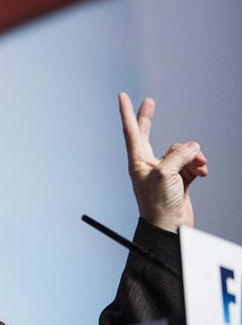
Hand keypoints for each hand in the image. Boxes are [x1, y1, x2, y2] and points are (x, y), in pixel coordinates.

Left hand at [119, 92, 207, 232]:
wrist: (169, 229)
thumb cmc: (159, 204)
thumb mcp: (166, 174)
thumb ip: (179, 155)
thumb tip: (193, 146)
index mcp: (137, 161)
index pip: (131, 130)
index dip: (127, 112)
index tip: (122, 96)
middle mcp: (148, 164)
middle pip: (148, 134)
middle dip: (149, 118)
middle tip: (149, 101)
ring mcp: (163, 172)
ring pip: (180, 151)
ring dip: (192, 156)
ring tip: (199, 166)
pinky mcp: (178, 181)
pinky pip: (190, 164)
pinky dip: (198, 166)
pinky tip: (202, 172)